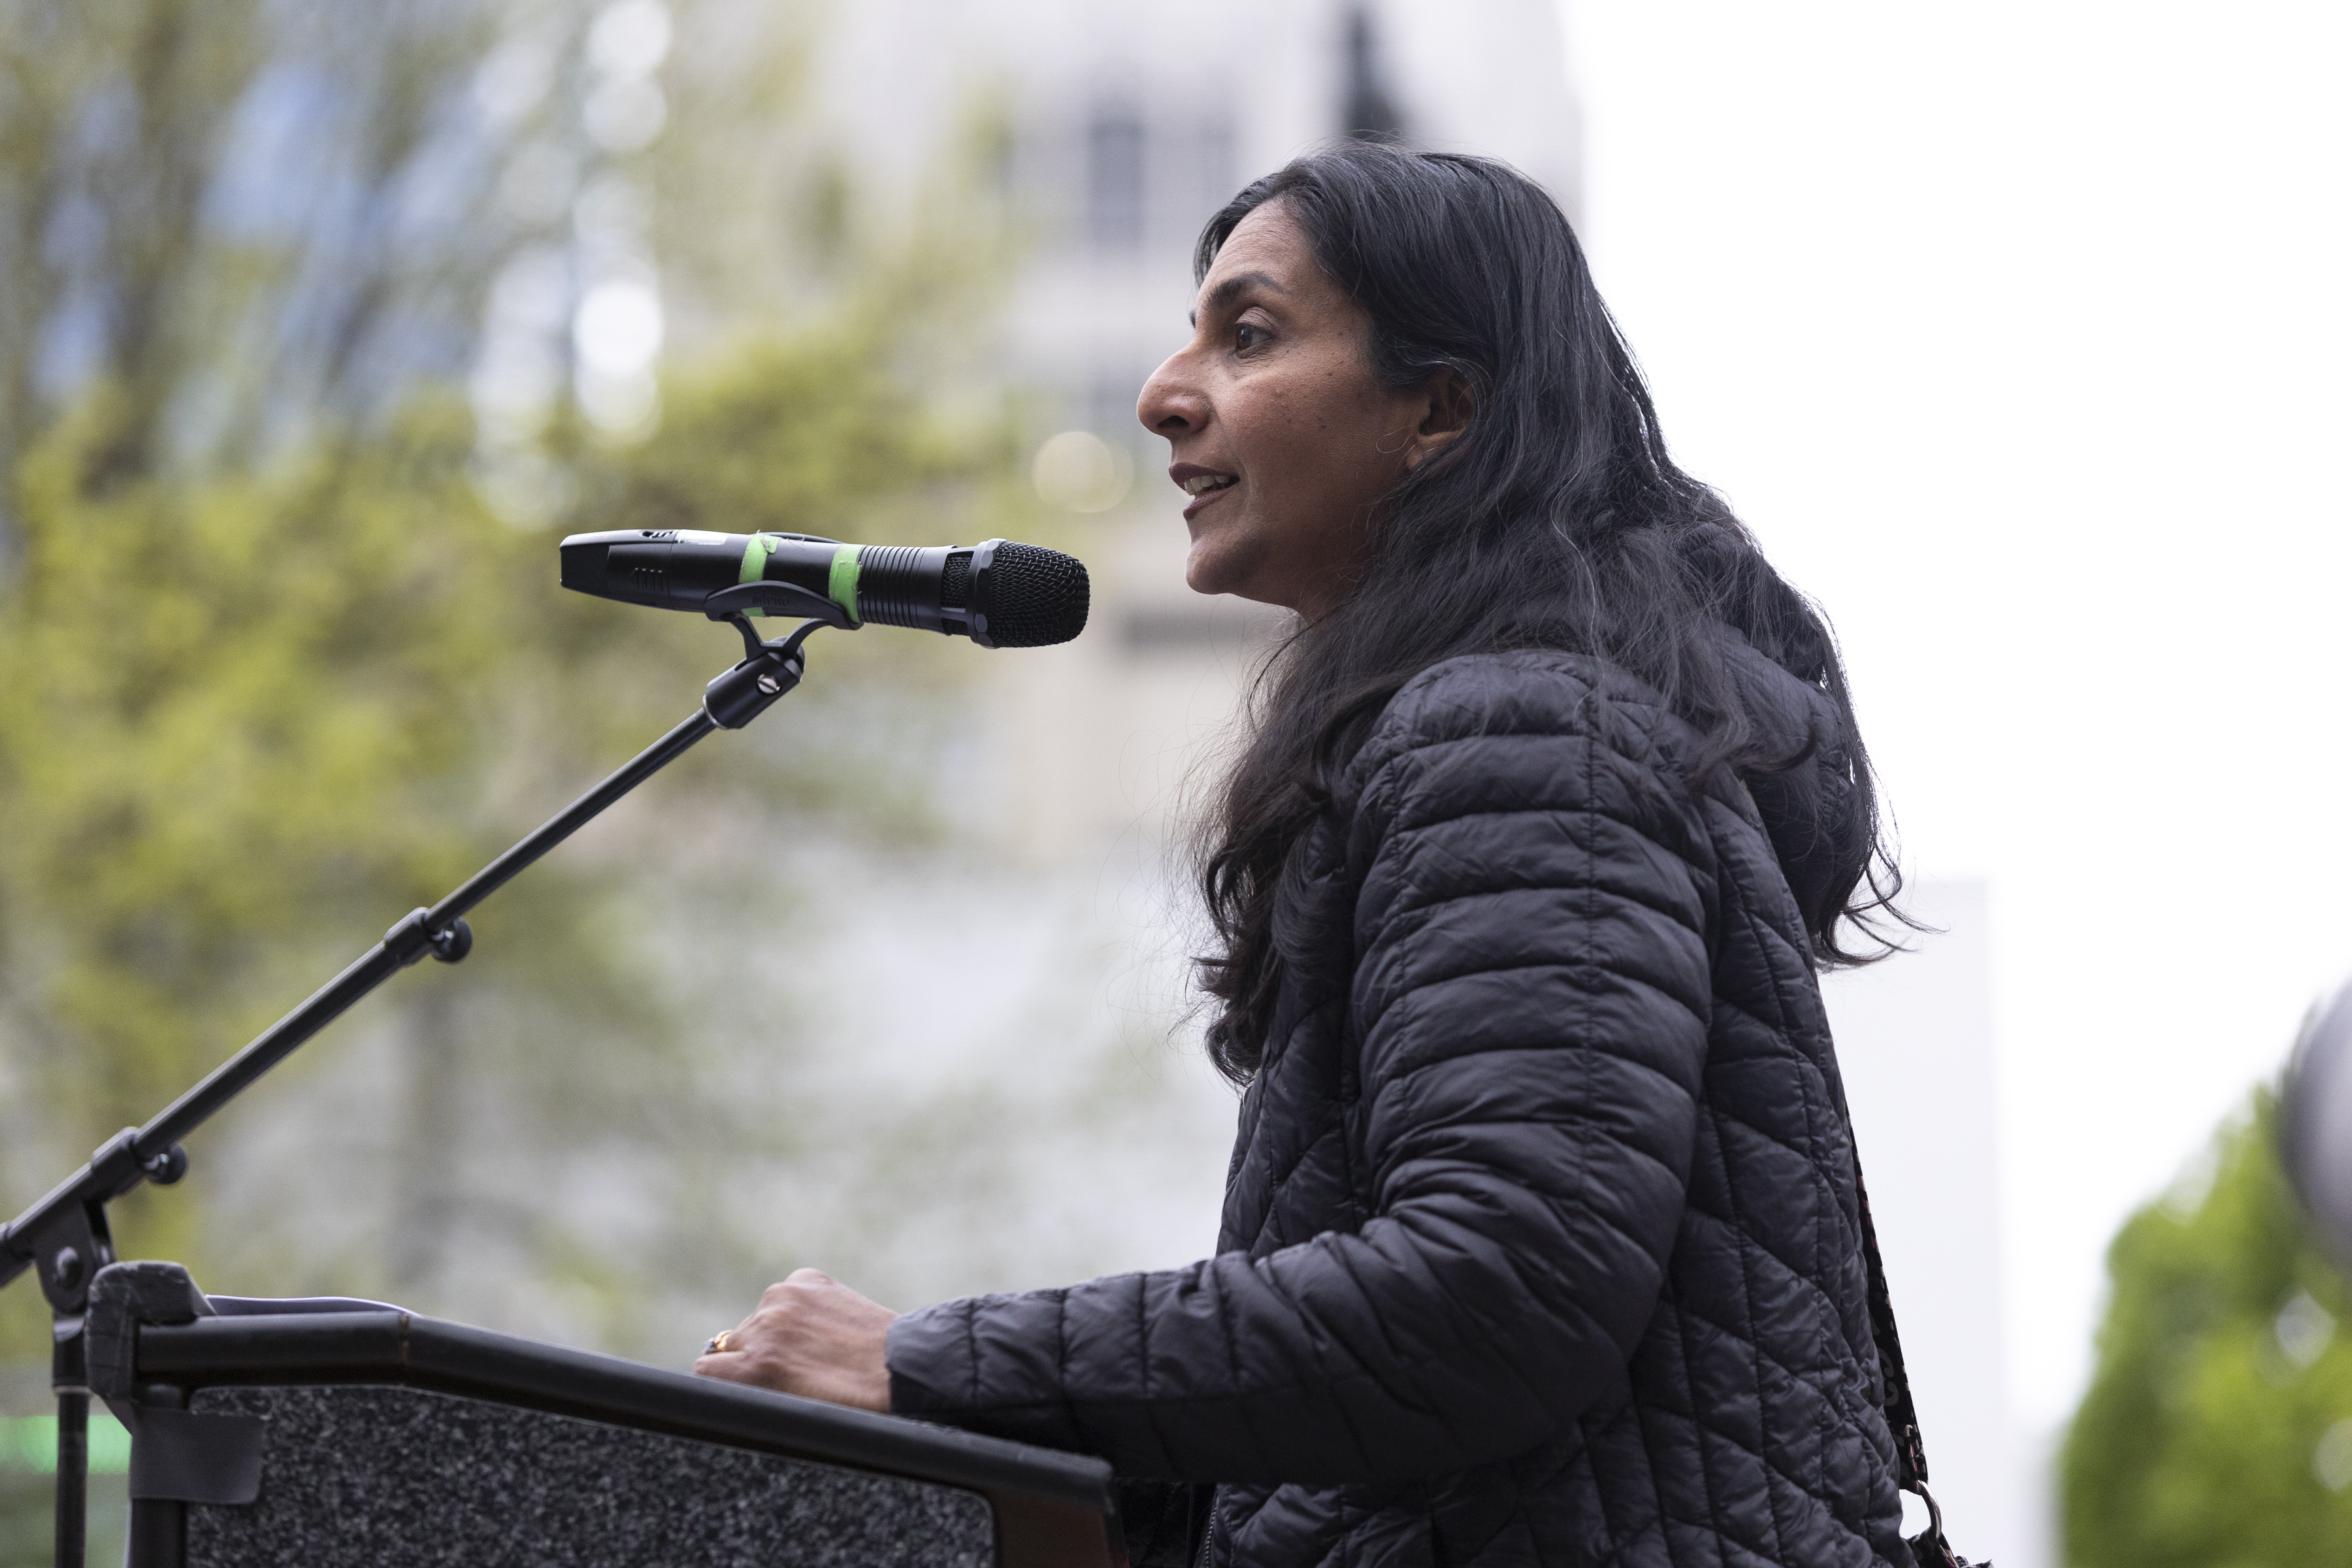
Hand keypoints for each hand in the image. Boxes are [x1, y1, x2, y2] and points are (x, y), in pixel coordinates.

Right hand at [693, 1268, 895, 1412]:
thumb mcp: (787, 1409)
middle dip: (751, 1356)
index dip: (724, 1380)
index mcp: (756, 1365)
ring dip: (775, 1331)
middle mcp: (764, 1326)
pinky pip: (785, 1295)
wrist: (899, 1367)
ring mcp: (784, 1297)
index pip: (706, 1369)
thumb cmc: (847, 1402)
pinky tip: (824, 1326)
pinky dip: (797, 1308)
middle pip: (732, 1344)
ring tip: (813, 1348)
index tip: (740, 1385)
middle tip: (789, 1371)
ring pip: (759, 1318)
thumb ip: (748, 1389)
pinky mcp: (806, 1279)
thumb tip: (721, 1372)